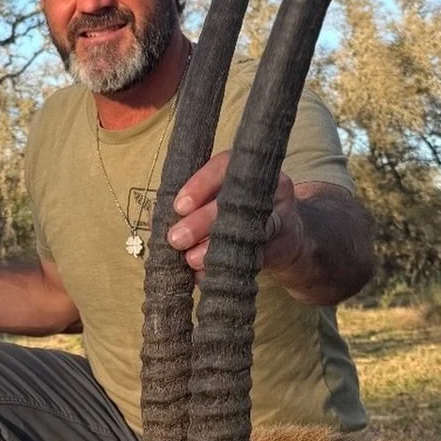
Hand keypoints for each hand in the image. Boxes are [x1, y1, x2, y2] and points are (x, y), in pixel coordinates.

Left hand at [167, 150, 304, 278]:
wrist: (285, 237)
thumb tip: (155, 221)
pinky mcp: (283, 242)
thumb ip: (188, 206)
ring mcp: (279, 213)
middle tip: (176, 239)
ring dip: (214, 247)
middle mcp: (266, 185)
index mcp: (244, 167)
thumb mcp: (216, 199)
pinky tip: (208, 274)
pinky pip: (254, 255)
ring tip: (190, 260)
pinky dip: (229, 265)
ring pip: (245, 229)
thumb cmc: (237, 212)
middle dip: (201, 221)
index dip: (199, 185)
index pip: (222, 167)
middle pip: (233, 200)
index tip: (178, 206)